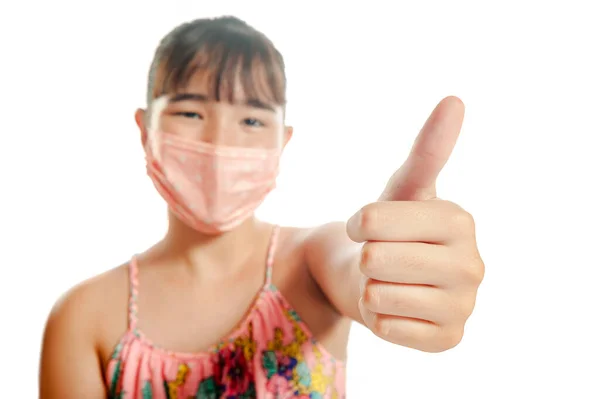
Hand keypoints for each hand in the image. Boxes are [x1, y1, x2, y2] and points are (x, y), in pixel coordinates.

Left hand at [346, 96, 483, 351]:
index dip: (358, 223)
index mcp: (460, 221)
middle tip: (380, 259)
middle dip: (365, 258)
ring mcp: (464, 306)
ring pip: (380, 294)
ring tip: (386, 282)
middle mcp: (473, 265)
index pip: (377, 219)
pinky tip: (394, 310)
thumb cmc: (387, 230)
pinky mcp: (447, 340)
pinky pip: (389, 328)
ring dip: (370, 289)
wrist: (372, 278)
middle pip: (377, 258)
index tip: (366, 226)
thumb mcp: (401, 189)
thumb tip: (455, 99)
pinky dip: (379, 318)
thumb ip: (428, 149)